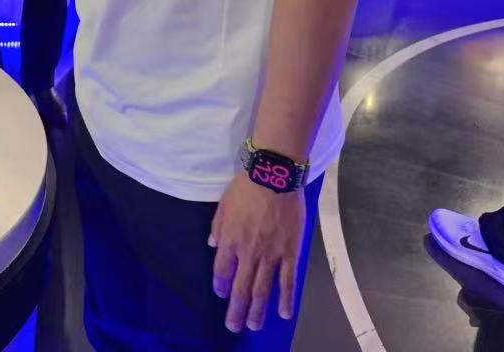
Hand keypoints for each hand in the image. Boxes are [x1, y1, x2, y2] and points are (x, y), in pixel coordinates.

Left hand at [210, 172, 305, 332]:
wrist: (273, 178)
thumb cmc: (245, 188)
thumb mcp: (223, 205)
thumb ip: (218, 227)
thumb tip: (213, 244)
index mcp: (230, 240)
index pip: (222, 270)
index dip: (221, 285)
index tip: (222, 294)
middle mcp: (248, 252)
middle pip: (241, 287)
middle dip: (237, 309)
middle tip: (234, 326)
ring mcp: (270, 255)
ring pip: (263, 289)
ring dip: (258, 310)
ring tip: (254, 326)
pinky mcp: (290, 253)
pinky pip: (288, 281)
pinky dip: (286, 299)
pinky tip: (285, 313)